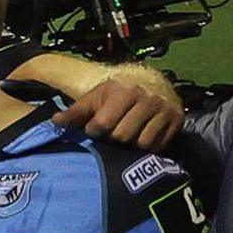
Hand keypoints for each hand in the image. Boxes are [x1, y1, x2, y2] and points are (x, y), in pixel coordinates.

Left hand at [53, 63, 183, 151]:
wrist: (150, 84)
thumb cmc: (114, 95)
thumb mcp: (93, 99)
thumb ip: (75, 112)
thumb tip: (55, 122)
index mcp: (125, 91)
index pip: (104, 124)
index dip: (94, 130)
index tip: (94, 128)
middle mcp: (148, 99)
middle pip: (123, 136)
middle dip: (113, 138)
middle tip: (112, 133)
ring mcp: (165, 110)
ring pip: (142, 143)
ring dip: (130, 145)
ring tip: (126, 135)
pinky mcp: (177, 122)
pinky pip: (158, 146)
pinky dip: (147, 148)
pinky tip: (140, 139)